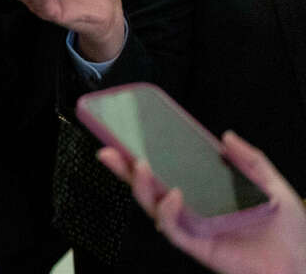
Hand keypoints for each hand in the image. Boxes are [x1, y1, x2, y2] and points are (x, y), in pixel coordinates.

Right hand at [98, 132, 305, 273]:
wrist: (304, 265)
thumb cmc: (291, 233)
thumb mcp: (273, 186)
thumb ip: (251, 160)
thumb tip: (226, 137)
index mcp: (206, 191)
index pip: (169, 169)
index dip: (146, 153)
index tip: (127, 135)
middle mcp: (194, 208)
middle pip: (150, 187)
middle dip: (125, 169)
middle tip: (109, 149)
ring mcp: (194, 226)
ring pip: (154, 207)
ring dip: (141, 186)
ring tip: (140, 166)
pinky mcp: (199, 246)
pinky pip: (174, 230)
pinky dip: (168, 212)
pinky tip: (172, 195)